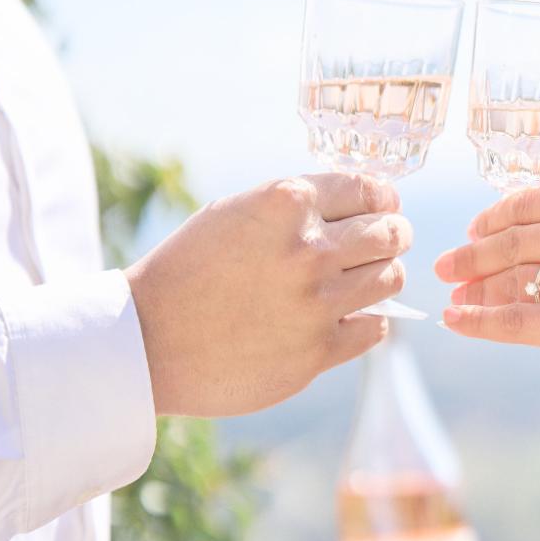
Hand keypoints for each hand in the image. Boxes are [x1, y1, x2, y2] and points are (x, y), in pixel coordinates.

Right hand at [126, 173, 410, 415]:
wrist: (146, 341)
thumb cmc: (189, 270)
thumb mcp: (236, 213)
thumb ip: (297, 206)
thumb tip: (361, 205)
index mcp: (286, 202)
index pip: (370, 188)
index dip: (383, 197)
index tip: (383, 206)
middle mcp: (308, 249)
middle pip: (392, 233)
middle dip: (393, 234)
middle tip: (385, 241)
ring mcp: (316, 303)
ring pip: (391, 278)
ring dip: (382, 276)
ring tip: (361, 280)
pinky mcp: (317, 351)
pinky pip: (376, 328)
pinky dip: (366, 321)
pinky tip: (343, 318)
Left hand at [435, 182, 539, 409]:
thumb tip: (528, 243)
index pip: (535, 200)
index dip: (496, 216)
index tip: (476, 228)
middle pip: (515, 238)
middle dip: (473, 252)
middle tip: (446, 264)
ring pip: (512, 278)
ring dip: (474, 287)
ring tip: (453, 294)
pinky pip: (517, 320)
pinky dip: (479, 321)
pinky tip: (457, 321)